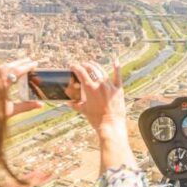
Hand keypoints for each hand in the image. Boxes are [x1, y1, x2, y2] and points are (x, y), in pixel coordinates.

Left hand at [0, 58, 42, 116]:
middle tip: (30, 61)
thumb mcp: (11, 110)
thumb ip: (26, 106)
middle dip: (21, 62)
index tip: (35, 64)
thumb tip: (41, 105)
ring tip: (21, 63)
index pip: (17, 71)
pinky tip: (7, 69)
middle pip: (10, 66)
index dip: (27, 67)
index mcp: (1, 85)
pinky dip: (3, 68)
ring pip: (2, 66)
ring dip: (12, 64)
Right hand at [69, 57, 134, 172]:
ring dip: (95, 66)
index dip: (75, 67)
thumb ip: (75, 105)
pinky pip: (118, 76)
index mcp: (90, 88)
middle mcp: (100, 84)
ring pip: (102, 71)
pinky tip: (115, 61)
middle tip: (82, 66)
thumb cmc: (96, 119)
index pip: (81, 72)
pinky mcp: (118, 89)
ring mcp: (110, 86)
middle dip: (85, 65)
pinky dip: (116, 68)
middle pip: (91, 69)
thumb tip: (68, 103)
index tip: (72, 66)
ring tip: (92, 65)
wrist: (111, 125)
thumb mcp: (83, 111)